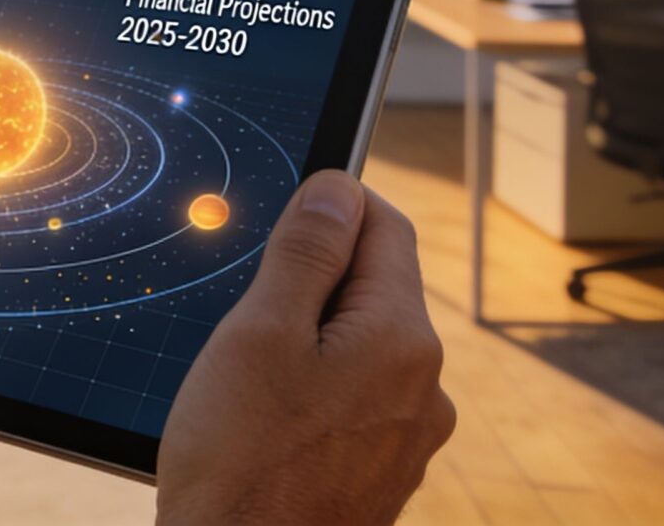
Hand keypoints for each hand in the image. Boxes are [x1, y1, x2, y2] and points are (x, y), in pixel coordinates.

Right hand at [156, 170, 455, 525]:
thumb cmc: (242, 465)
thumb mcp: (259, 335)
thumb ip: (306, 254)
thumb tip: (338, 189)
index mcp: (401, 340)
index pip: (383, 227)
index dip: (329, 203)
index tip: (277, 211)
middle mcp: (425, 388)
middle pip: (372, 288)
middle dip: (309, 279)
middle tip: (238, 300)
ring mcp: (408, 437)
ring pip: (358, 349)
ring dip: (305, 338)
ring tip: (240, 372)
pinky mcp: (381, 474)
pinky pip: (352, 401)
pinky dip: (310, 390)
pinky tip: (259, 418)